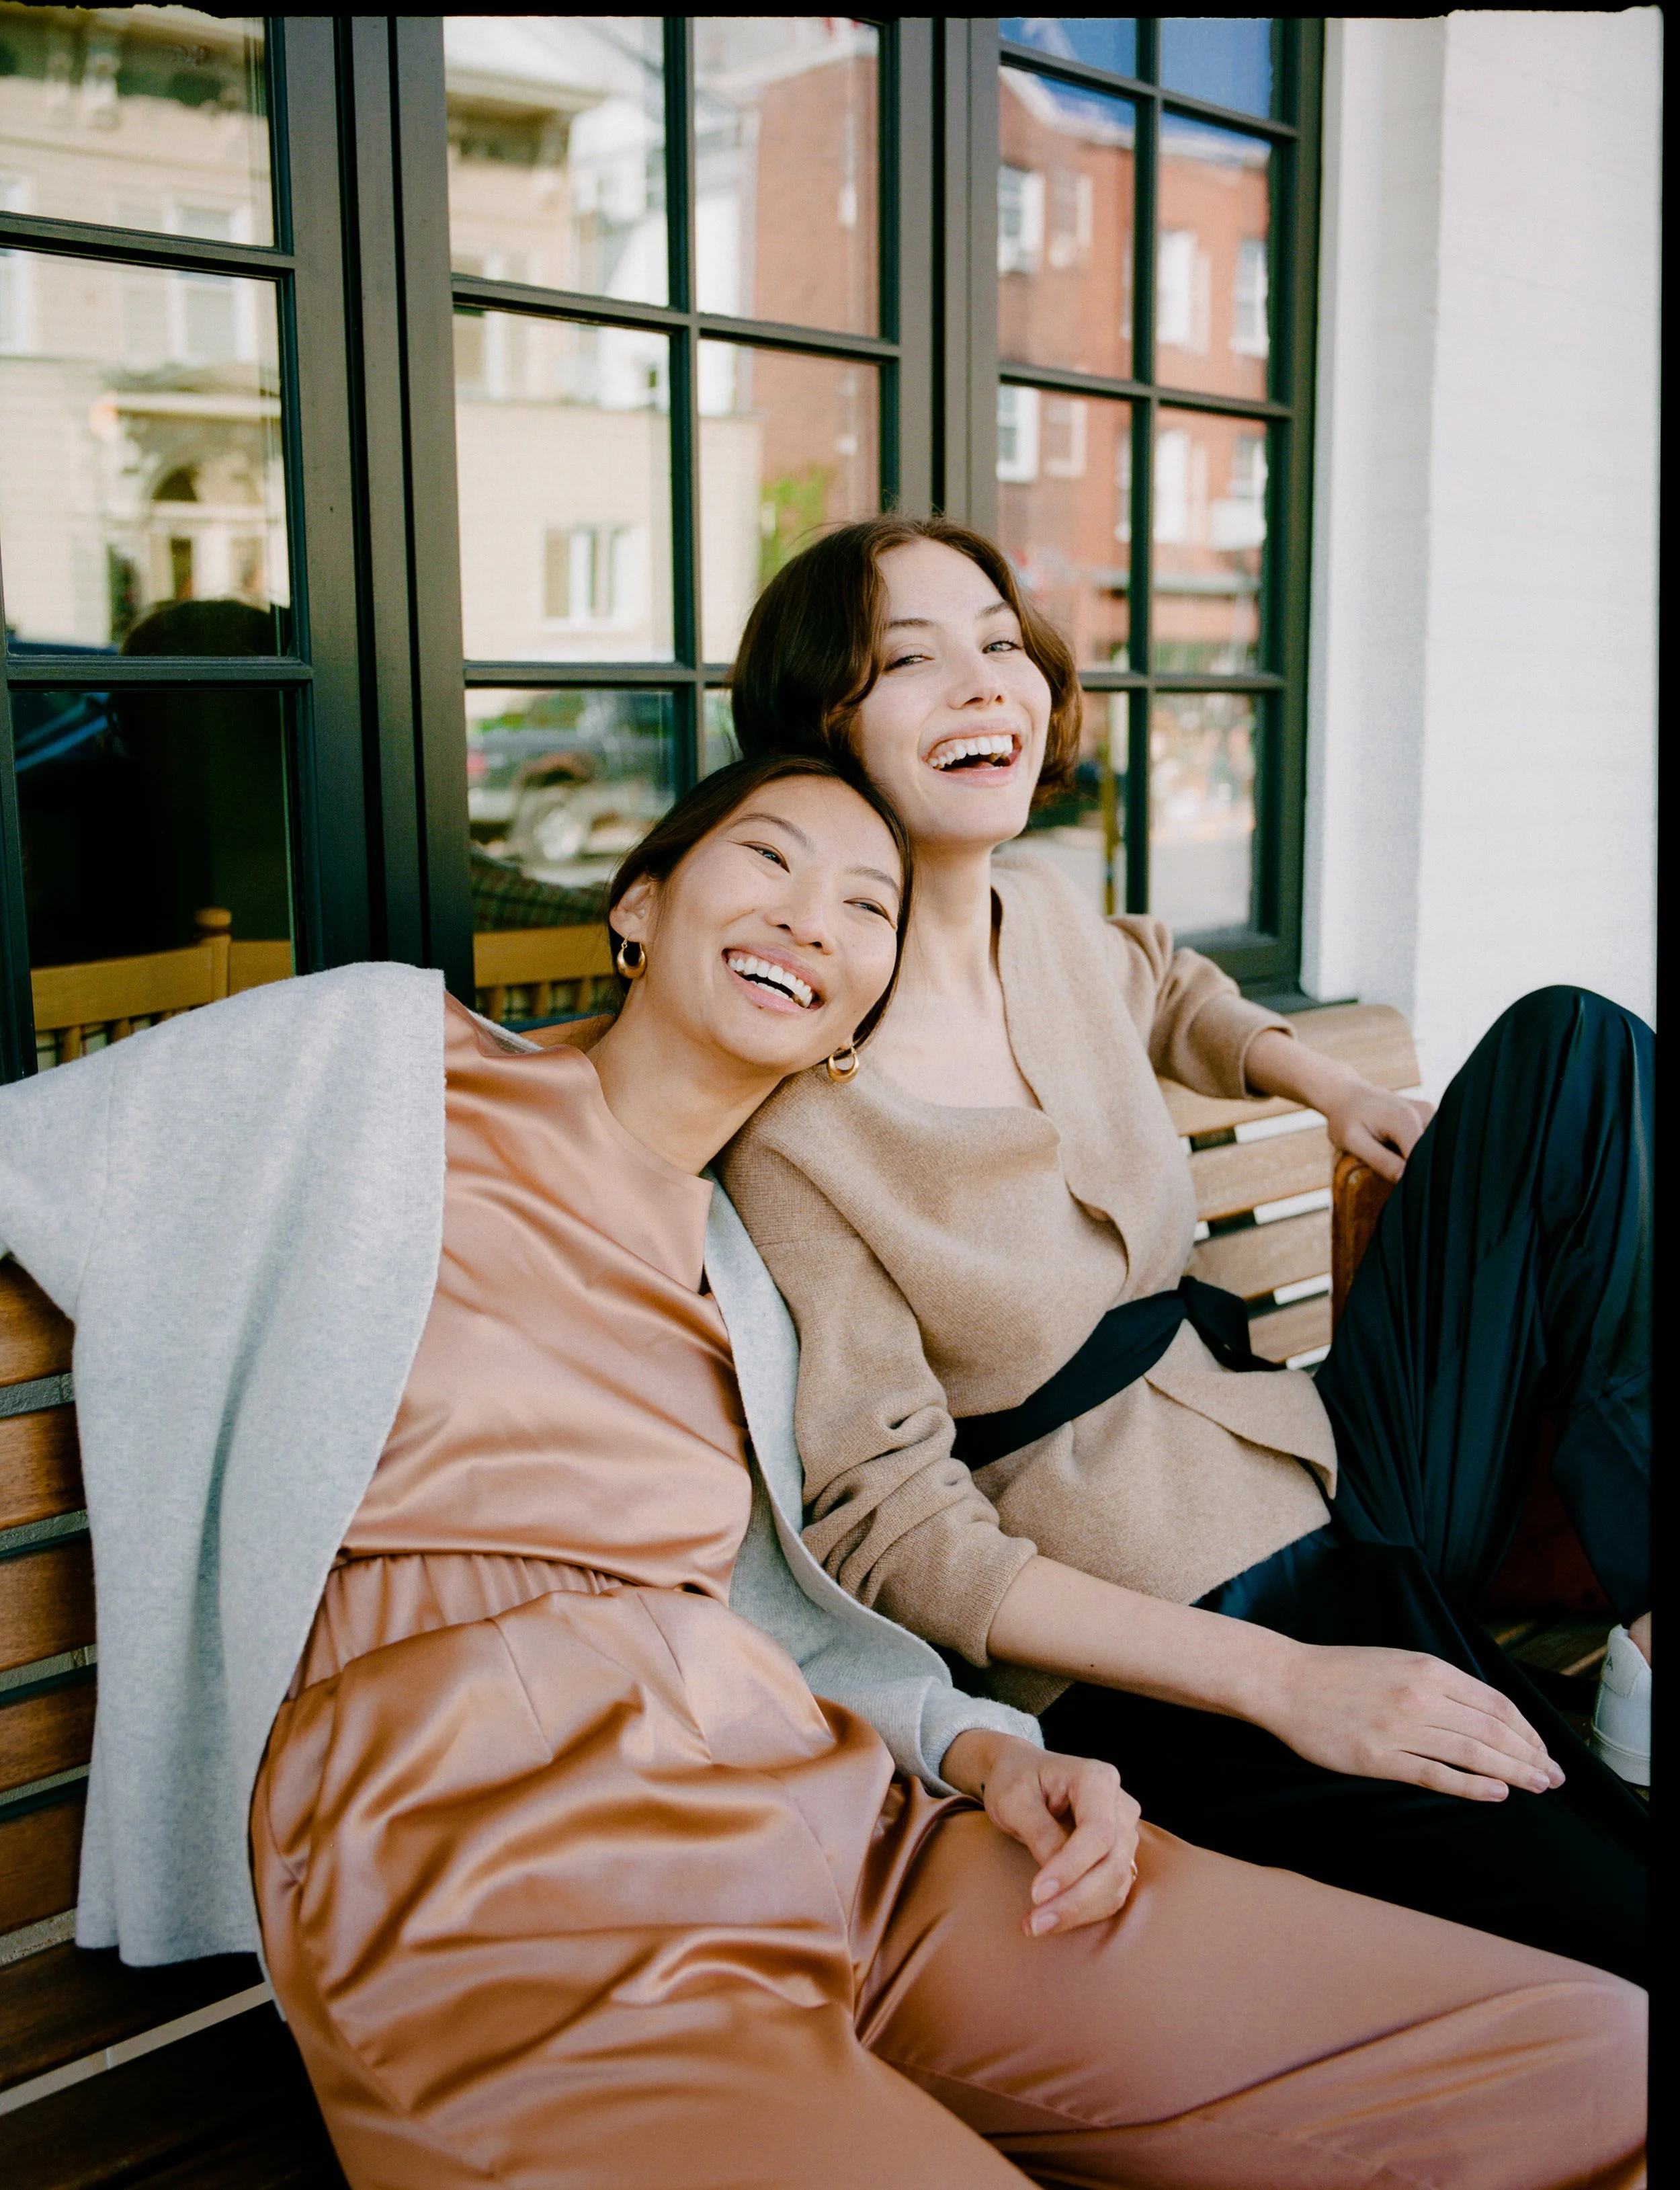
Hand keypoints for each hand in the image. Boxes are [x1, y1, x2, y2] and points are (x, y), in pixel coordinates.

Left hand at [941, 1730, 1140, 1933]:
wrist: (1021, 1775)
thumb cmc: (1015, 1781)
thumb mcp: (1014, 1799)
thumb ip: (1039, 1833)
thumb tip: (1056, 1879)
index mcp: (1097, 1779)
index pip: (1097, 1832)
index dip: (1071, 1867)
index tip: (1037, 1894)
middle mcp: (1120, 1804)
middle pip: (1112, 1862)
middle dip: (1075, 1899)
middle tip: (1034, 1922)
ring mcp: (1124, 1831)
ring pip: (1117, 1883)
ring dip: (1079, 1911)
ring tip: (1037, 1924)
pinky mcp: (1119, 1855)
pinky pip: (1113, 1892)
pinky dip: (1086, 1911)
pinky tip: (1053, 1918)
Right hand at [1258, 1640, 1564, 1800]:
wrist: (1286, 1681)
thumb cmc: (1341, 1673)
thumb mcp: (1398, 1661)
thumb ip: (1438, 1683)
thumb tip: (1484, 1712)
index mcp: (1427, 1669)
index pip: (1495, 1703)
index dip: (1527, 1730)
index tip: (1543, 1749)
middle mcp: (1420, 1696)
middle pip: (1492, 1730)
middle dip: (1530, 1755)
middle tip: (1554, 1776)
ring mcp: (1400, 1728)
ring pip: (1473, 1753)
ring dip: (1513, 1772)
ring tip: (1537, 1786)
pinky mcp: (1379, 1758)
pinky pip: (1436, 1775)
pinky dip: (1472, 1786)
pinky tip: (1496, 1794)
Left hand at [1319, 1073, 1433, 1183]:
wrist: (1347, 1095)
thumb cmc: (1346, 1118)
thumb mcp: (1354, 1142)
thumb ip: (1381, 1161)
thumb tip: (1405, 1179)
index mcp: (1405, 1119)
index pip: (1422, 1159)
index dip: (1413, 1177)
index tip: (1398, 1187)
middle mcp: (1425, 1112)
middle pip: (1433, 1154)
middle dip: (1418, 1169)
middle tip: (1392, 1171)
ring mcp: (1431, 1112)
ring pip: (1435, 1149)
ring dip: (1420, 1160)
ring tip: (1392, 1157)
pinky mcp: (1431, 1115)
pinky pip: (1432, 1140)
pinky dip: (1420, 1151)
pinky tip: (1400, 1149)